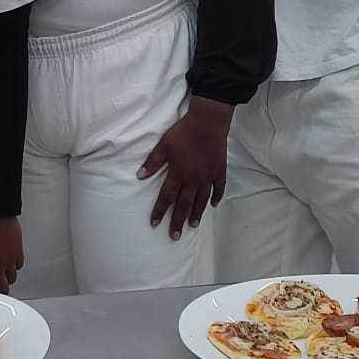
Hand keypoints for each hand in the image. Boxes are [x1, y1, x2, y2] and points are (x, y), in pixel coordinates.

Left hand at [137, 96, 231, 239]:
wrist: (208, 122)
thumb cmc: (183, 132)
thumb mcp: (164, 144)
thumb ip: (153, 162)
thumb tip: (140, 175)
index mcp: (178, 173)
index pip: (166, 197)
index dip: (160, 211)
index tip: (155, 223)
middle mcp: (193, 179)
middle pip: (184, 204)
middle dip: (178, 221)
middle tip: (175, 236)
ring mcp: (208, 176)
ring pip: (202, 200)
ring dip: (196, 214)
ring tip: (193, 225)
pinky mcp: (219, 171)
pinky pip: (219, 188)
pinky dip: (216, 198)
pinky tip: (213, 206)